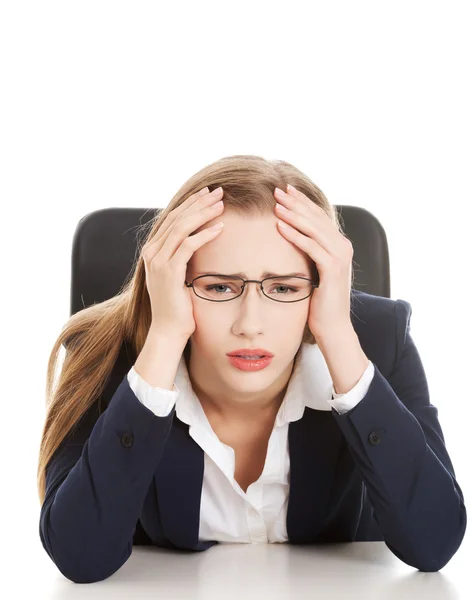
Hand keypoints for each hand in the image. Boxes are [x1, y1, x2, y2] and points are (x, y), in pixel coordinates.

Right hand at [141, 186, 225, 339]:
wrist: (168, 329)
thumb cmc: (177, 304)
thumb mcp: (177, 274)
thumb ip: (180, 255)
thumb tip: (197, 238)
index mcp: (152, 250)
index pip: (172, 218)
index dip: (190, 203)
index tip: (208, 194)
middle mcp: (151, 252)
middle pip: (177, 218)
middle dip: (199, 202)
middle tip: (219, 191)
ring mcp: (157, 261)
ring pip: (182, 227)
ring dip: (203, 213)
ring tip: (222, 205)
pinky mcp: (168, 271)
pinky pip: (188, 246)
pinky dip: (205, 234)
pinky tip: (220, 228)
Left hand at [273, 184, 353, 339]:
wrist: (333, 327)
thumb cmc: (320, 302)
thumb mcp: (315, 271)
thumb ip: (310, 253)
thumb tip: (292, 238)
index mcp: (339, 245)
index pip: (318, 216)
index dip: (302, 202)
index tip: (285, 190)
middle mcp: (343, 247)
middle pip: (316, 218)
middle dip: (296, 202)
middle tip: (277, 190)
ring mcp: (340, 257)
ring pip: (313, 229)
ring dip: (294, 215)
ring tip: (276, 204)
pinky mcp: (332, 269)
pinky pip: (311, 247)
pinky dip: (296, 235)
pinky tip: (281, 226)